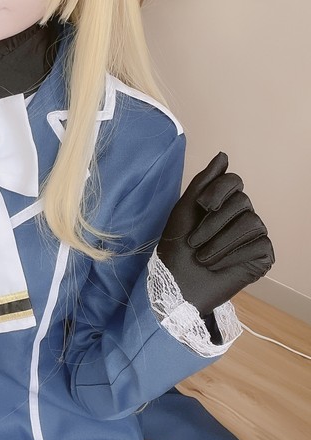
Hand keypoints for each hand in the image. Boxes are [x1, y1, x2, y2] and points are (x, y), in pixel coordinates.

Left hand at [157, 152, 273, 315]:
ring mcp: (254, 236)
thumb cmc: (176, 248)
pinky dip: (233, 256)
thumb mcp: (185, 210)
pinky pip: (259, 245)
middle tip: (194, 242)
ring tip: (203, 258)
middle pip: (242, 202)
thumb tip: (223, 155)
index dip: (218, 191)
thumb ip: (204, 182)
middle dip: (213, 223)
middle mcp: (241, 216)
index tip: (201, 207)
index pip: (234, 181)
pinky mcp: (262, 256)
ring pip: (252, 222)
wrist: (178, 284)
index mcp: (223, 203)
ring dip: (220, 243)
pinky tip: (219, 266)